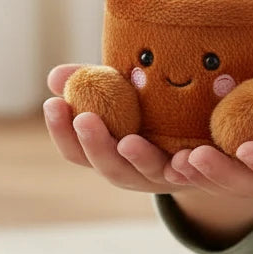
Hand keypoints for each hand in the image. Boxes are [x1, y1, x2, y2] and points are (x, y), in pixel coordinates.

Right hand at [44, 64, 188, 193]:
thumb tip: (54, 77)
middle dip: (94, 144)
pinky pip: (192, 175)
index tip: (53, 104)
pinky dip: (187, 169)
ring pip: (147, 172)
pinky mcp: (194, 173)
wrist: (199, 148)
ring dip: (138, 158)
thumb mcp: (119, 99)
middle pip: (107, 166)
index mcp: (107, 155)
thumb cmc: (147, 117)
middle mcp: (130, 171)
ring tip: (128, 142)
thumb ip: (90, 88)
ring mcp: (161, 176)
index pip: (75, 151)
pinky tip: (184, 157)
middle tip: (84, 119)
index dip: (61, 131)